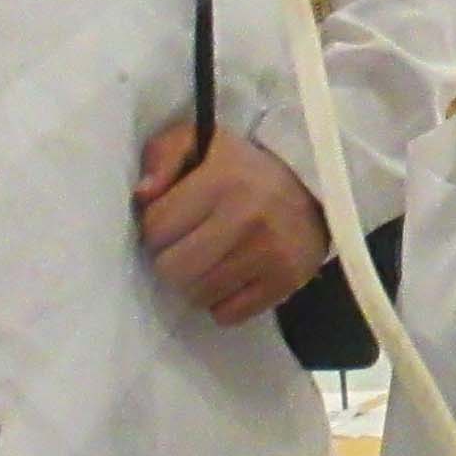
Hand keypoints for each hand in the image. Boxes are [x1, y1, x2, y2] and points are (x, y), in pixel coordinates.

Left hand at [134, 119, 329, 324]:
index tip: (173, 219)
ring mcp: (269, 255)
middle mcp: (247, 219)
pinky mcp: (284, 282)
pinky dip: (221, 302)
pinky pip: (227, 314)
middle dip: (170, 260)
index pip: (156, 228)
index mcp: (222, 181)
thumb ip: (162, 155)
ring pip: (197, 295)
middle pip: (172, 269)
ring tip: (207, 261)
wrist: (312, 188)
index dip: (155, 227)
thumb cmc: (243, 166)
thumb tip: (143, 195)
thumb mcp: (200, 141)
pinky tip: (229, 278)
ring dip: (194, 283)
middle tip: (185, 246)